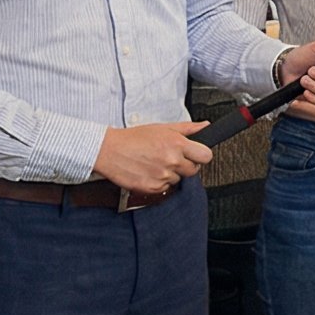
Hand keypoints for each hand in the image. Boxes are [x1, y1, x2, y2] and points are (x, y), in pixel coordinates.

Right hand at [93, 121, 211, 195]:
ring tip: (154, 163)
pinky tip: (148, 171)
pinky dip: (159, 182)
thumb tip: (206, 126)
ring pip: (178, 179)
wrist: (108, 151)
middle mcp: (172, 161)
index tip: (194, 154)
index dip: (200, 155)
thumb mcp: (163, 128)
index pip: (206, 156)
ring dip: (170, 173)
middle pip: (194, 170)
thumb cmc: (133, 138)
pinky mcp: (153, 187)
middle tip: (170, 157)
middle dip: (185, 165)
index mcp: (177, 144)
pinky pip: (165, 188)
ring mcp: (163, 175)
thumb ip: (188, 128)